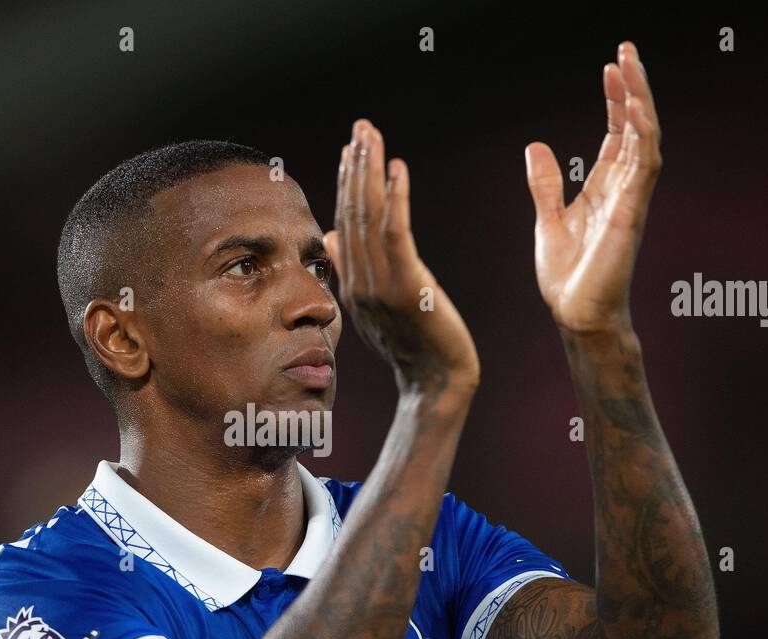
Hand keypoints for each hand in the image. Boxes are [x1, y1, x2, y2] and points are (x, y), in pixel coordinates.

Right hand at [325, 119, 478, 397]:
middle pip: (353, 213)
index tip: (353, 148)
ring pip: (369, 218)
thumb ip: (353, 270)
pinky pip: (396, 234)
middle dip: (356, 166)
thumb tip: (332, 235)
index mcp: (351, 285)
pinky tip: (398, 169)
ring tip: (372, 137)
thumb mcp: (376, 306)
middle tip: (361, 128)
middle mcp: (359, 283)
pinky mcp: (407, 287)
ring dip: (370, 173)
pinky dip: (395, 198)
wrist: (436, 381)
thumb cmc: (413, 345)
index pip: (346, 222)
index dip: (349, 183)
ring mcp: (380, 286)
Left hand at [525, 41, 661, 333]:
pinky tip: (633, 104)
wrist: (575, 314)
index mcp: (605, 188)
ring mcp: (632, 197)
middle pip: (635, 127)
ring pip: (645, 137)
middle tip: (626, 50)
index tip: (610, 68)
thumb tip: (536, 146)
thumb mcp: (548, 220)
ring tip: (630, 63)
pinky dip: (641, 131)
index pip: (616, 134)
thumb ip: (546, 184)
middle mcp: (624, 188)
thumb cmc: (568, 277)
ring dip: (640, 100)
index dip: (615, 100)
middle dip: (633, 88)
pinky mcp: (633, 209)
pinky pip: (645, 162)